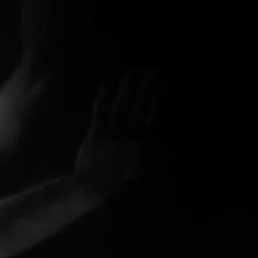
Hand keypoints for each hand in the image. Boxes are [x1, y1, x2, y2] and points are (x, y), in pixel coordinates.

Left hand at [74, 70, 164, 193]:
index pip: (152, 113)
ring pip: (120, 105)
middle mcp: (128, 135)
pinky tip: (106, 87)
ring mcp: (111, 134)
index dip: (158, 97)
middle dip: (147, 86)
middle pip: (139, 105)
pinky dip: (102, 100)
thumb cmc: (116, 180)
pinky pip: (100, 114)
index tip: (163, 82)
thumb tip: (152, 134)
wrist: (93, 187)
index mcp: (142, 142)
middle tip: (153, 70)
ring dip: (127, 87)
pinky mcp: (95, 135)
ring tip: (132, 72)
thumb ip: (145, 148)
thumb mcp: (137, 166)